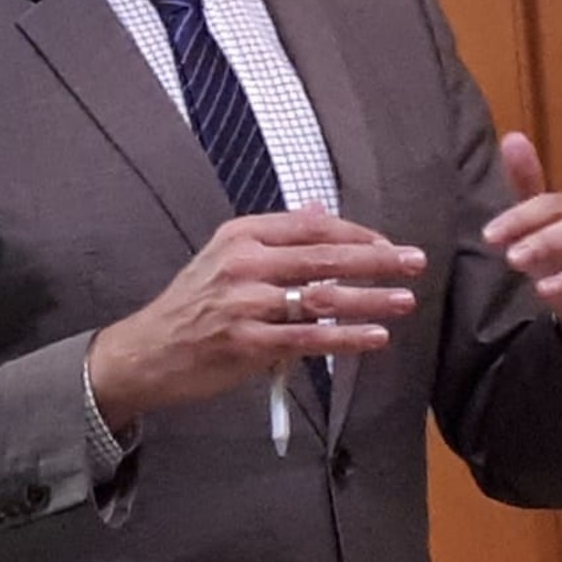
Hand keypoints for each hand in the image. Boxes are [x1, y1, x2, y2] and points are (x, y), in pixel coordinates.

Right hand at [87, 204, 424, 429]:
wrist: (147, 351)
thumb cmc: (190, 306)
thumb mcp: (223, 257)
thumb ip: (273, 236)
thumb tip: (319, 210)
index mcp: (240, 236)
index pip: (310, 226)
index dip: (355, 233)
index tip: (388, 244)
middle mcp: (244, 263)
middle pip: (323, 256)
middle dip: (375, 259)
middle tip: (415, 261)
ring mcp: (245, 303)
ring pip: (321, 297)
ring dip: (369, 298)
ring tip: (405, 300)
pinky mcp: (247, 343)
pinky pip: (308, 339)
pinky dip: (345, 338)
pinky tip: (375, 338)